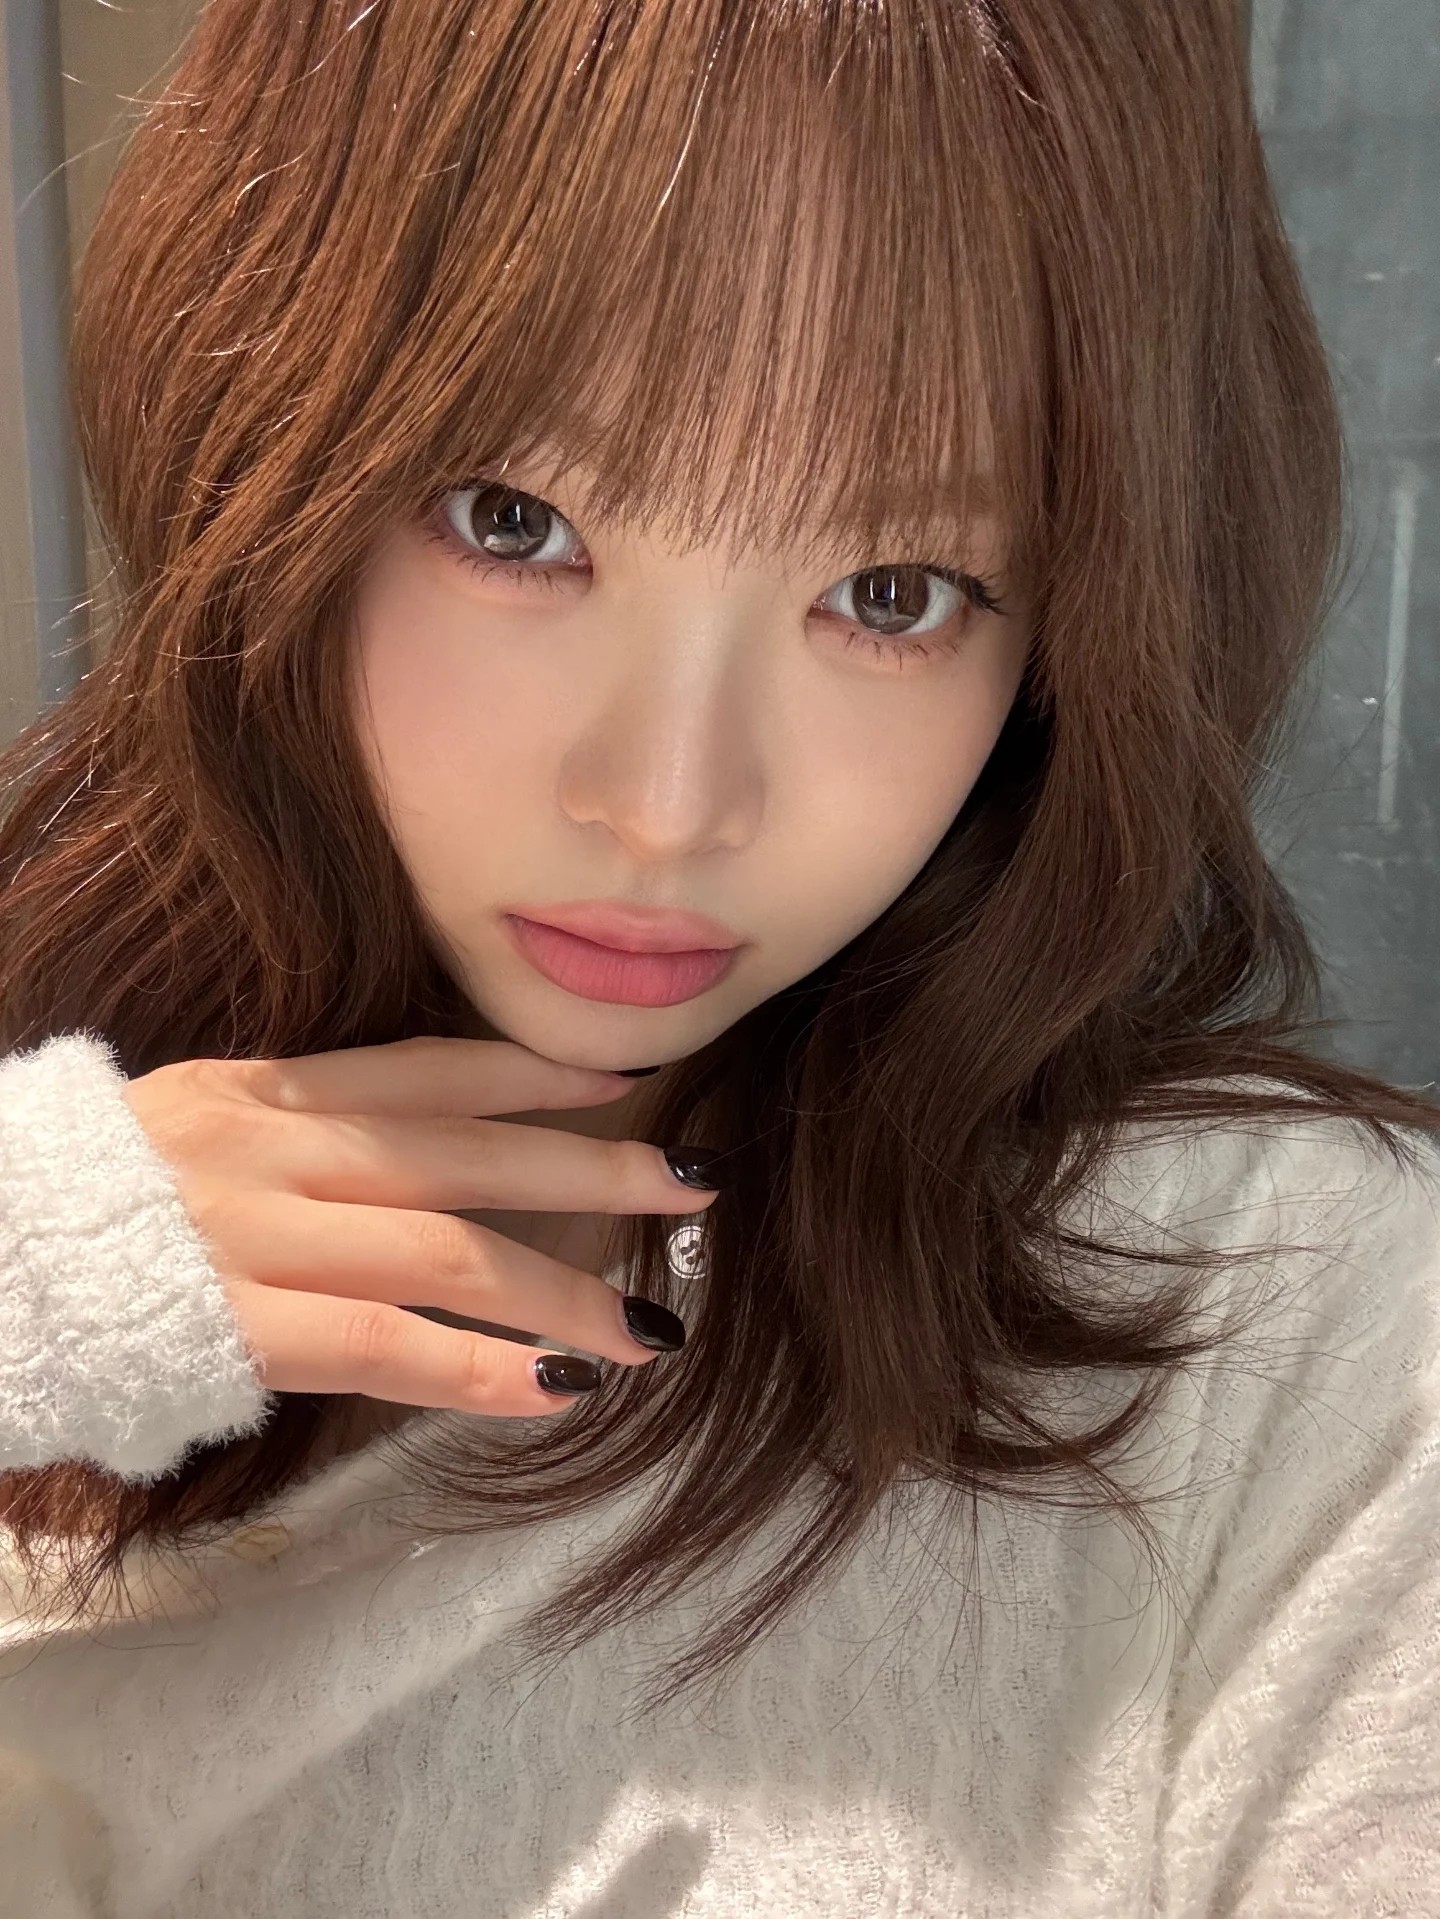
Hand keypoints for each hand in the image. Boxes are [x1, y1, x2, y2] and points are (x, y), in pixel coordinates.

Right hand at [121, 1035, 717, 1415]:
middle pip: (469, 1154)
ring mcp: (256, 1235)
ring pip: (449, 1252)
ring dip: (564, 1292)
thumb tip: (399, 1164)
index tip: (619, 1072)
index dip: (532, 1068)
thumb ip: (284, 1136)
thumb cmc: (69, 1211)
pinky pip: (385, 1346)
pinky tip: (553, 1394)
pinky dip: (480, 1370)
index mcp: (259, 1090)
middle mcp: (272, 1147)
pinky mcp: (237, 1328)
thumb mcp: (180, 1132)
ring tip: (651, 1329)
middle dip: (592, 1167)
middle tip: (694, 1181)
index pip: (424, 1067)